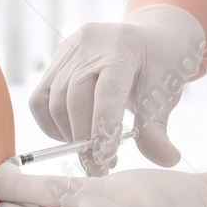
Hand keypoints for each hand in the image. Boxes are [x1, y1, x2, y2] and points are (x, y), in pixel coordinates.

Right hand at [29, 4, 206, 174]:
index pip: (107, 91)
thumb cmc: (159, 67)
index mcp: (123, 47)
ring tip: (92, 152)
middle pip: (75, 99)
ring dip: (69, 136)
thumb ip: (158, 129)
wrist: (148, 37)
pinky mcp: (53, 63)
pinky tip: (73, 136)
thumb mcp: (165, 94)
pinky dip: (52, 125)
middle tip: (100, 169)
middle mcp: (89, 45)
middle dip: (84, 140)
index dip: (103, 127)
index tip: (106, 159)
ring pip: (55, 103)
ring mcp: (67, 51)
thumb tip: (166, 160)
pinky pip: (40, 100)